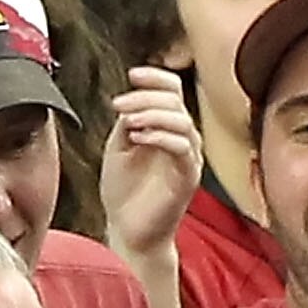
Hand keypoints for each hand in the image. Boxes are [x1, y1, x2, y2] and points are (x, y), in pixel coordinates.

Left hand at [100, 65, 201, 256]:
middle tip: (119, 105)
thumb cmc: (124, 193)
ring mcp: (188, 159)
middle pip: (176, 102)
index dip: (155, 78)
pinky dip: (161, 137)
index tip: (132, 75)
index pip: (173, 91)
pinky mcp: (188, 178)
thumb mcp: (119, 147)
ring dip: (153, 115)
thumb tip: (132, 100)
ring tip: (128, 121)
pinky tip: (139, 137)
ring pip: (182, 122)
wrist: (129, 232)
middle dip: (146, 97)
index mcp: (167, 129)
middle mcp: (183, 140)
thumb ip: (128, 122)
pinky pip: (182, 148)